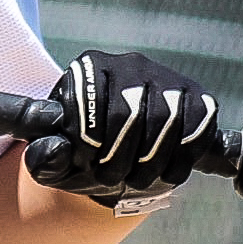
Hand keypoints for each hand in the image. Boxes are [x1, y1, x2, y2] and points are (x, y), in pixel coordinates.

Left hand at [23, 49, 217, 216]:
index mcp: (88, 68)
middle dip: (119, 157)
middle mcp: (129, 64)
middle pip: (130, 113)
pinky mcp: (198, 98)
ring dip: (150, 162)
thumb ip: (44, 158)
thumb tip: (53, 149)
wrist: (123, 161)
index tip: (86, 163)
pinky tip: (165, 172)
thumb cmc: (85, 157)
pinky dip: (182, 158)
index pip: (90, 103)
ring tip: (134, 180)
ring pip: (166, 120)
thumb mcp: (57, 160)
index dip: (88, 144)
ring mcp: (167, 78)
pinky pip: (198, 126)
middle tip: (110, 179)